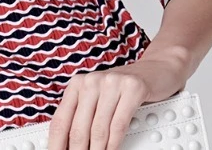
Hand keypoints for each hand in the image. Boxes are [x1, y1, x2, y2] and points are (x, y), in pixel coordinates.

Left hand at [47, 52, 188, 149]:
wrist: (155, 70)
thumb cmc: (124, 90)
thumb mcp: (99, 99)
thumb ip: (84, 118)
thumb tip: (70, 145)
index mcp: (77, 84)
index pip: (61, 121)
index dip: (56, 145)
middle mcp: (91, 81)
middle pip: (78, 129)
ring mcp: (111, 83)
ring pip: (98, 130)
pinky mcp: (132, 88)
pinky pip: (119, 125)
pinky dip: (114, 145)